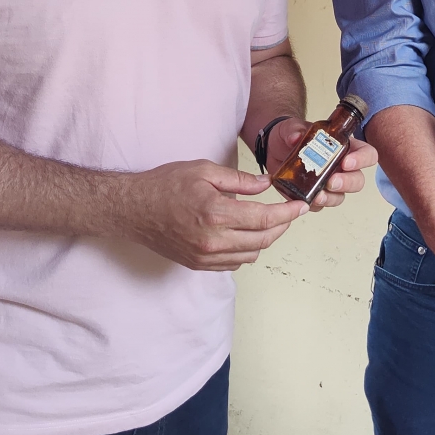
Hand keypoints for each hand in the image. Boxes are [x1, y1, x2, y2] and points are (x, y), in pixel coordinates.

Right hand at [123, 160, 306, 270]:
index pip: (264, 219)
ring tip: (268, 222)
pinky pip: (234, 264)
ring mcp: (205, 256)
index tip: (301, 207)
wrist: (133, 209)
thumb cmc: (165, 185)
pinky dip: (247, 251)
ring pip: (251, 255)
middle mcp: (213, 240)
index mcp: (216, 213)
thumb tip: (266, 185)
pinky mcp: (199, 264)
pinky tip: (246, 235)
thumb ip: (239, 180)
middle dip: (282, 226)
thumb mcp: (204, 170)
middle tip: (290, 213)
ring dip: (265, 240)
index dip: (287, 214)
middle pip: (263, 240)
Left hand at [268, 119, 379, 211]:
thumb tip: (296, 137)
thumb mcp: (291, 127)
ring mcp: (329, 182)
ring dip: (331, 198)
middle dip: (347, 183)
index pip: (366, 153)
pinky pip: (321, 206)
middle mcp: (340, 167)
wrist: (272, 147)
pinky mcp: (314, 194)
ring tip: (317, 195)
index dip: (362, 159)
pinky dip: (315, 205)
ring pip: (341, 196)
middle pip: (358, 180)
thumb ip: (294, 130)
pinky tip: (307, 200)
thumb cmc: (290, 136)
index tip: (347, 162)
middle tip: (332, 182)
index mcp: (343, 147)